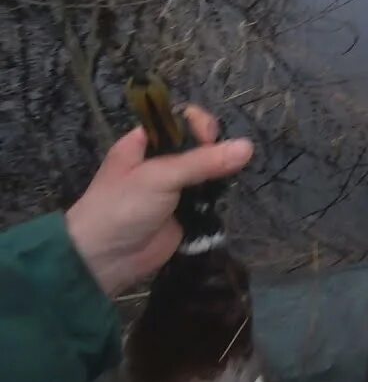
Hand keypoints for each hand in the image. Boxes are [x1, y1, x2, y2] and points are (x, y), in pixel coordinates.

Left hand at [65, 106, 253, 295]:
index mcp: (145, 144)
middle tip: (223, 162)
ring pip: (208, 171)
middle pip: (199, 145)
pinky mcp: (186, 212)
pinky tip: (228, 197)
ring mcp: (174, 189)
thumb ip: (203, 161)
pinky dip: (221, 197)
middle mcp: (160, 162)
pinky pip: (210, 198)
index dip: (198, 124)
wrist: (105, 260)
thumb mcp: (159, 176)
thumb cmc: (122, 207)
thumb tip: (249, 146)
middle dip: (216, 150)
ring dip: (221, 175)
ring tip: (230, 179)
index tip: (210, 138)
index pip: (179, 121)